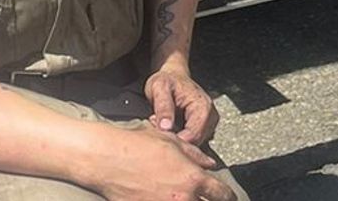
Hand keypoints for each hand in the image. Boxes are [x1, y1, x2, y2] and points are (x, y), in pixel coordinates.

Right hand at [92, 123, 232, 200]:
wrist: (109, 159)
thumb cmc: (140, 146)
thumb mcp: (172, 142)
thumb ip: (196, 155)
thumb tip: (210, 163)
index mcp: (192, 178)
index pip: (221, 194)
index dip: (228, 196)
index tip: (228, 197)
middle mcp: (183, 198)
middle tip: (210, 199)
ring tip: (187, 198)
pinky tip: (168, 200)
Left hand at [145, 54, 219, 144]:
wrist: (173, 75)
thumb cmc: (166, 80)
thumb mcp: (160, 88)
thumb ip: (163, 107)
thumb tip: (166, 127)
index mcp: (203, 106)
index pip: (193, 135)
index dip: (174, 137)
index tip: (157, 126)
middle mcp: (211, 116)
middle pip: (194, 142)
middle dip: (174, 137)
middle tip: (157, 121)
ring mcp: (209, 123)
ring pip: (193, 143)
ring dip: (176, 137)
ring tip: (163, 121)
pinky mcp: (204, 128)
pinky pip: (192, 140)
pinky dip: (179, 137)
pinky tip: (169, 125)